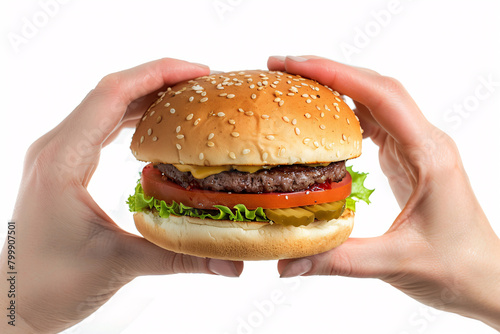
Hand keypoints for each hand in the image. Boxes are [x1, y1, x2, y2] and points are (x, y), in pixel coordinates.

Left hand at [0, 58, 242, 333]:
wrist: (16, 302)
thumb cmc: (51, 284)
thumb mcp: (119, 264)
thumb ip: (181, 258)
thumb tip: (233, 262)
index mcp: (62, 159)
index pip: (112, 94)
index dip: (158, 74)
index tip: (199, 72)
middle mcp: (56, 147)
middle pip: (111, 92)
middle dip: (159, 80)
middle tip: (203, 84)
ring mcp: (58, 154)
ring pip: (106, 106)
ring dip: (147, 96)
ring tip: (187, 98)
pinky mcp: (65, 165)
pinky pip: (101, 126)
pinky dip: (133, 117)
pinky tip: (157, 125)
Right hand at [268, 55, 499, 329]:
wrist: (486, 277)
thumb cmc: (456, 268)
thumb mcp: (395, 262)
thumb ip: (337, 259)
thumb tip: (284, 262)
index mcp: (429, 155)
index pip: (382, 97)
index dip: (337, 75)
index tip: (296, 67)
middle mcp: (424, 142)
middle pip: (376, 87)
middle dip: (328, 72)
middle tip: (282, 68)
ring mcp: (416, 147)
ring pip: (374, 101)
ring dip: (336, 88)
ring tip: (295, 86)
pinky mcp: (406, 158)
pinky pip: (373, 123)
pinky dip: (345, 113)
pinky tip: (321, 120)